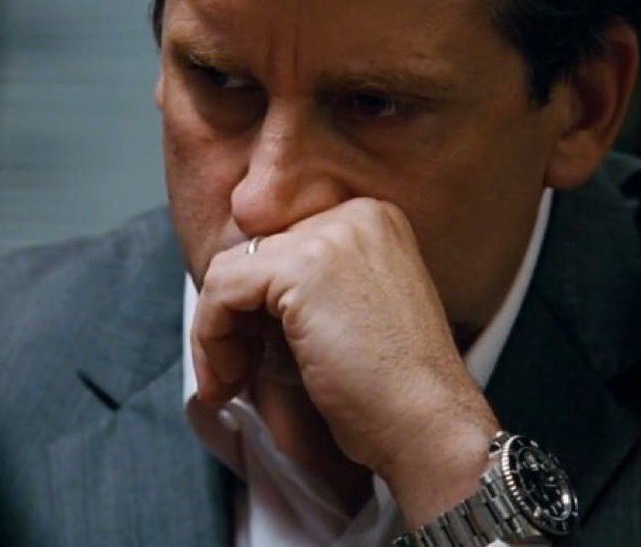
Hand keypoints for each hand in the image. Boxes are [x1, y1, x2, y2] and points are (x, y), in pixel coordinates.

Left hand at [191, 197, 498, 524]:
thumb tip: (234, 294)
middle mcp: (356, 214)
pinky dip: (210, 336)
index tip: (250, 352)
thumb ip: (307, 287)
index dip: (256, 302)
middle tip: (234, 373)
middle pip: (255, 253)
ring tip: (229, 382)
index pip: (283, 243)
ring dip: (216, 331)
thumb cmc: (393, 390)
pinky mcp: (301, 268)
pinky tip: (230, 378)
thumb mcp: (351, 313)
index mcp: (374, 220)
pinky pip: (221, 288)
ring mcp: (332, 236)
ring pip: (230, 268)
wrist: (430, 425)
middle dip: (231, 318)